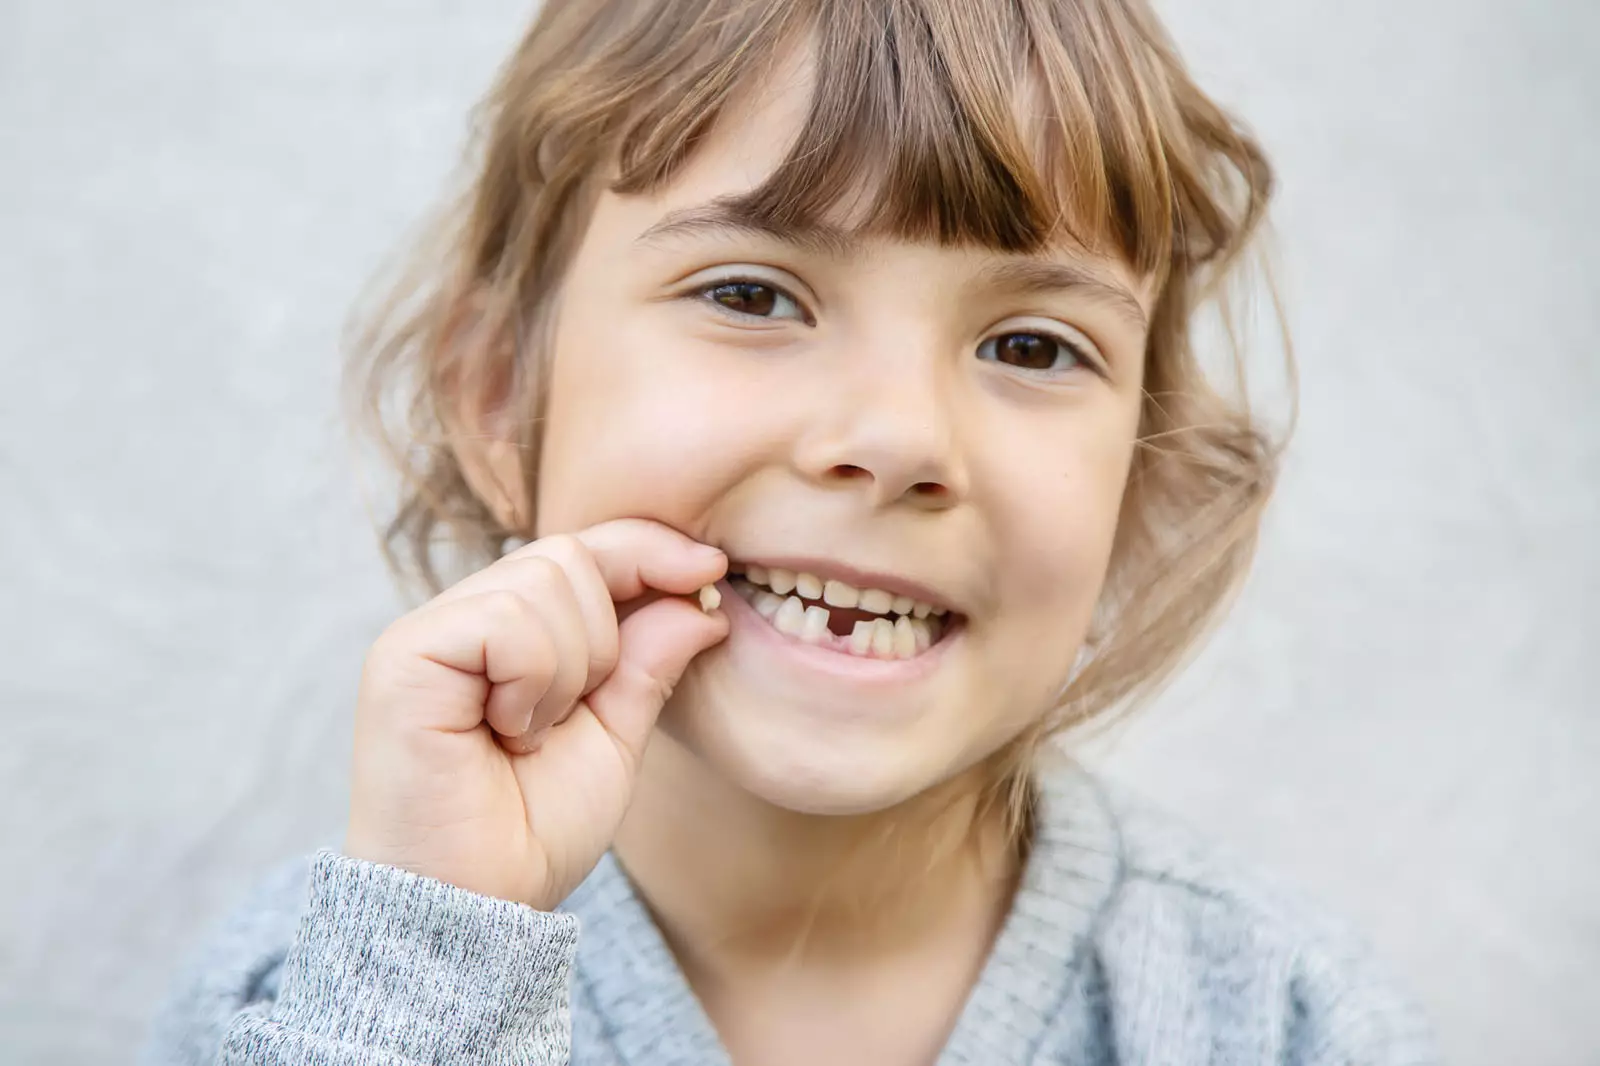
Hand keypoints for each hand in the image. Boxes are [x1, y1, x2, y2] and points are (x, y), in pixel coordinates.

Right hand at [343, 518, 727, 910]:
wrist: (475, 906)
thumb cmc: (531, 831)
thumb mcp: (615, 737)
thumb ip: (649, 661)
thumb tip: (702, 598)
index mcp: (506, 630)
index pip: (584, 549)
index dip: (650, 549)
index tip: (711, 570)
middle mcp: (460, 617)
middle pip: (571, 555)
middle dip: (604, 641)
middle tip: (567, 719)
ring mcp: (427, 631)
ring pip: (546, 580)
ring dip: (568, 672)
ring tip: (527, 736)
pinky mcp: (403, 654)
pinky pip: (509, 620)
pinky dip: (533, 681)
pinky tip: (504, 733)